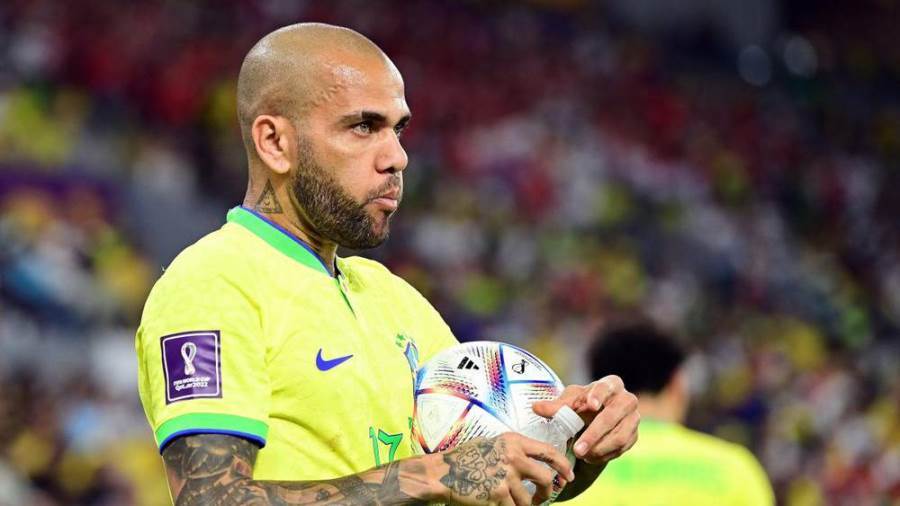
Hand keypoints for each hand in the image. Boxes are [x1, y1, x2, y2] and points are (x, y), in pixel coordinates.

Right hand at [432, 433, 574, 505]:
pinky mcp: (498, 495)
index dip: (563, 465)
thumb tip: (537, 463)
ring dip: (525, 505)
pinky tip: (501, 505)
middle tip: (543, 498)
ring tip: (514, 503)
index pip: (548, 452)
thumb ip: (515, 450)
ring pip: (529, 500)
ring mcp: (506, 477)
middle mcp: (513, 457)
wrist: (443, 472)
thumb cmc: (466, 457)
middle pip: (546, 478)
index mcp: (514, 442)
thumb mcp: (494, 444)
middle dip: (548, 492)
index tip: (569, 475)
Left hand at [532, 375, 638, 464]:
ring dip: (599, 448)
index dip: (598, 395)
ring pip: (620, 436)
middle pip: (614, 415)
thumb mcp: (568, 403)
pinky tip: (590, 458)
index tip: (590, 405)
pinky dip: (604, 455)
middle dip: (594, 434)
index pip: (606, 387)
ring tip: (581, 455)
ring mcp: (633, 418)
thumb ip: (555, 406)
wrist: (596, 419)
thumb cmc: (581, 404)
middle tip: (577, 449)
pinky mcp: (634, 435)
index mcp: (610, 384)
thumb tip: (536, 408)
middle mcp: (627, 399)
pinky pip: (621, 449)